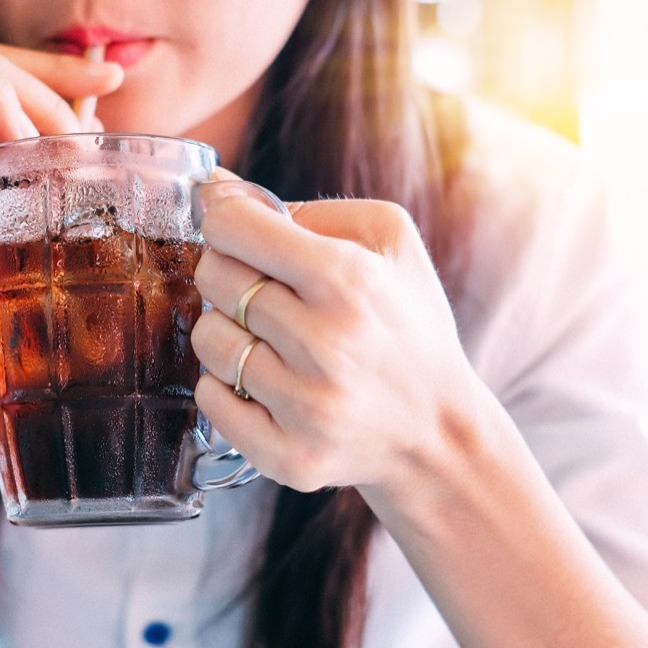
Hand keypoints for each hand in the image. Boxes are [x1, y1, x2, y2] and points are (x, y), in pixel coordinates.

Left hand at [191, 182, 477, 492]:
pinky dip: (225, 387)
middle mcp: (327, 344)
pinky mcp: (289, 456)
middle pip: (215, 278)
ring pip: (208, 339)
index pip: (233, 227)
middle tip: (263, 291)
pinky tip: (265, 383)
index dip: (225, 221)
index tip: (238, 231)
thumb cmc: (408, 325)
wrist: (439, 431)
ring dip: (227, 332)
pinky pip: (209, 400)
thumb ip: (307, 209)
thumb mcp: (390, 242)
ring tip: (269, 340)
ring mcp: (306, 406)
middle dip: (229, 274)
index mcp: (349, 279)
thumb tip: (217, 191)